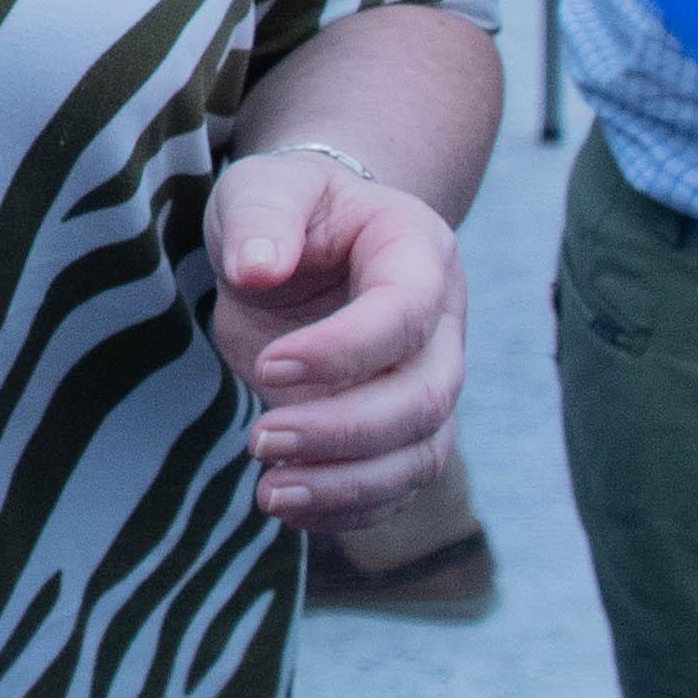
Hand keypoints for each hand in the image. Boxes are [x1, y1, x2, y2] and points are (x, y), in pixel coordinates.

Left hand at [207, 145, 466, 527]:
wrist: (309, 240)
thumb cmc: (289, 207)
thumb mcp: (264, 188)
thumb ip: (261, 218)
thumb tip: (257, 269)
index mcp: (418, 251)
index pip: (405, 312)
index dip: (344, 350)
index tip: (269, 366)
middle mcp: (441, 325)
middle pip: (424, 398)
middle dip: (345, 431)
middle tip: (261, 441)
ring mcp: (428, 382)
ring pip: (419, 455)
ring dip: (348, 485)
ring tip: (271, 495)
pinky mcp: (401, 432)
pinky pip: (396, 486)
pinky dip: (348, 510)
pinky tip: (291, 509)